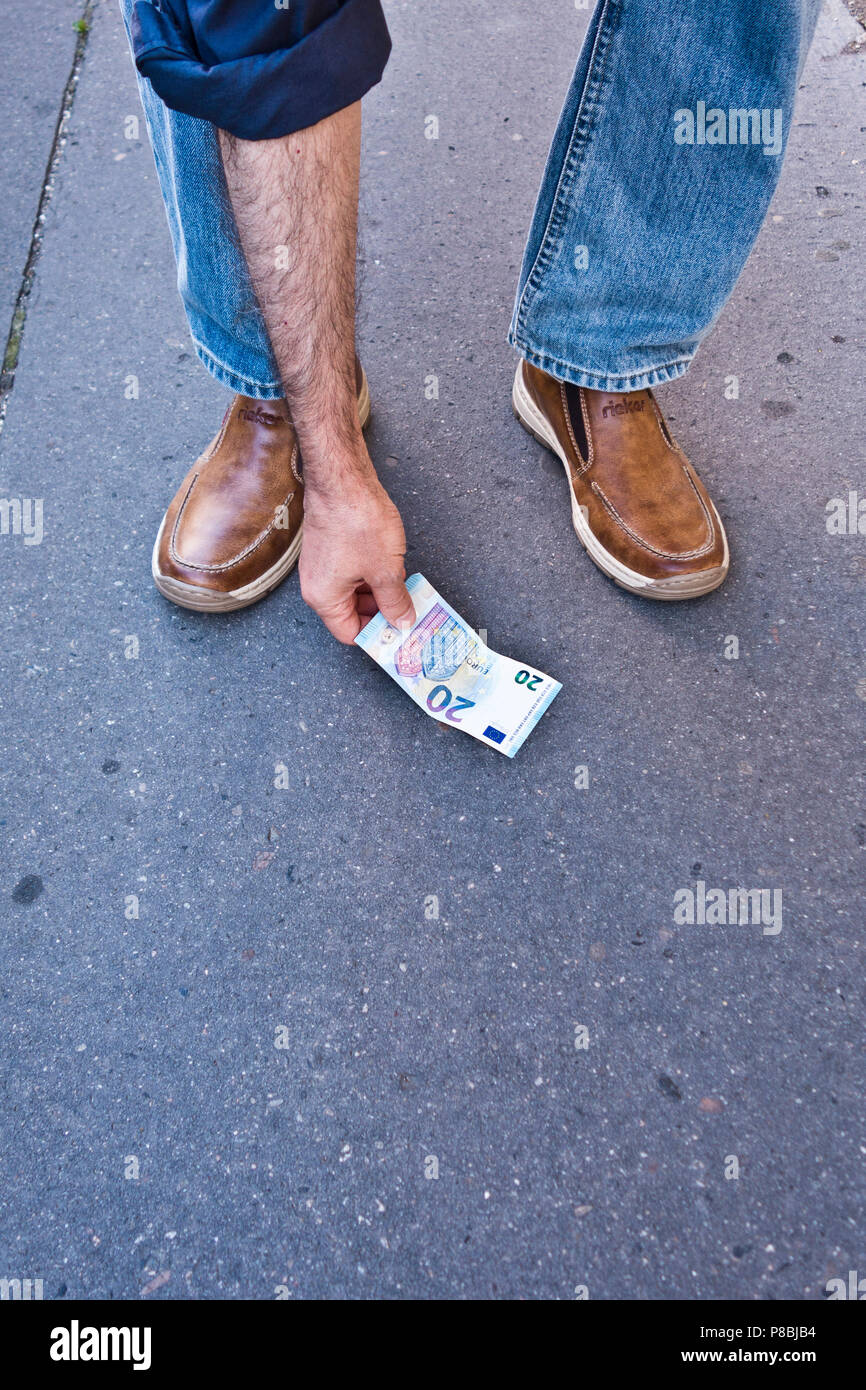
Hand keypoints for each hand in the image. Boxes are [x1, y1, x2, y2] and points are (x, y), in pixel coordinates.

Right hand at [299, 471, 414, 643]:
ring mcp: (323, 564)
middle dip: (382, 612)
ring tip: (405, 585)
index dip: (377, 636)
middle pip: (353, 613)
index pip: (350, 633)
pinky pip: (353, 571)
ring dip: (380, 591)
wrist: (343, 478)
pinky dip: (373, 573)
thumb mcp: (386, 571)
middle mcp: (318, 584)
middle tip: (409, 609)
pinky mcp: (332, 547)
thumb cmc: (356, 519)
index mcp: (324, 598)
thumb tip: (402, 622)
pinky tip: (393, 565)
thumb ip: (395, 603)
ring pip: (356, 591)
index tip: (400, 634)